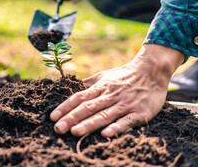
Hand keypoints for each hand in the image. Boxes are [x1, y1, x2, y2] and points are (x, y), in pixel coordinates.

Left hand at [50, 44, 183, 137]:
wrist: (151, 71)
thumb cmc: (125, 75)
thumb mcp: (104, 75)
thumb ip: (89, 83)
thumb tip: (72, 86)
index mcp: (100, 87)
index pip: (78, 97)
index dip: (65, 107)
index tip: (53, 116)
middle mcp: (110, 96)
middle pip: (87, 108)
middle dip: (71, 118)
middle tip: (58, 129)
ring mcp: (124, 104)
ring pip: (104, 115)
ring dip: (89, 124)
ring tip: (75, 132)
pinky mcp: (139, 113)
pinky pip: (126, 121)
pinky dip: (116, 127)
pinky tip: (106, 134)